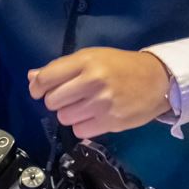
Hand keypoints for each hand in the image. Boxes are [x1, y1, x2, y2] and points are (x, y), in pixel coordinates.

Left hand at [28, 48, 171, 136]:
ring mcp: (102, 103)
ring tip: (85, 106)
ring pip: (64, 118)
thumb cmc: (121, 66)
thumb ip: (62, 68)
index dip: (37, 87)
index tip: (40, 90)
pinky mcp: (111, 122)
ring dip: (70, 114)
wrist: (157, 80)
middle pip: (52, 101)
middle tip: (71, 96)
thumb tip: (32, 77)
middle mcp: (92, 81)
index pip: (46, 78)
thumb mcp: (92, 57)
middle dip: (56, 101)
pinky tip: (94, 116)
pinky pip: (79, 131)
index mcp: (86, 61)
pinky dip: (83, 126)